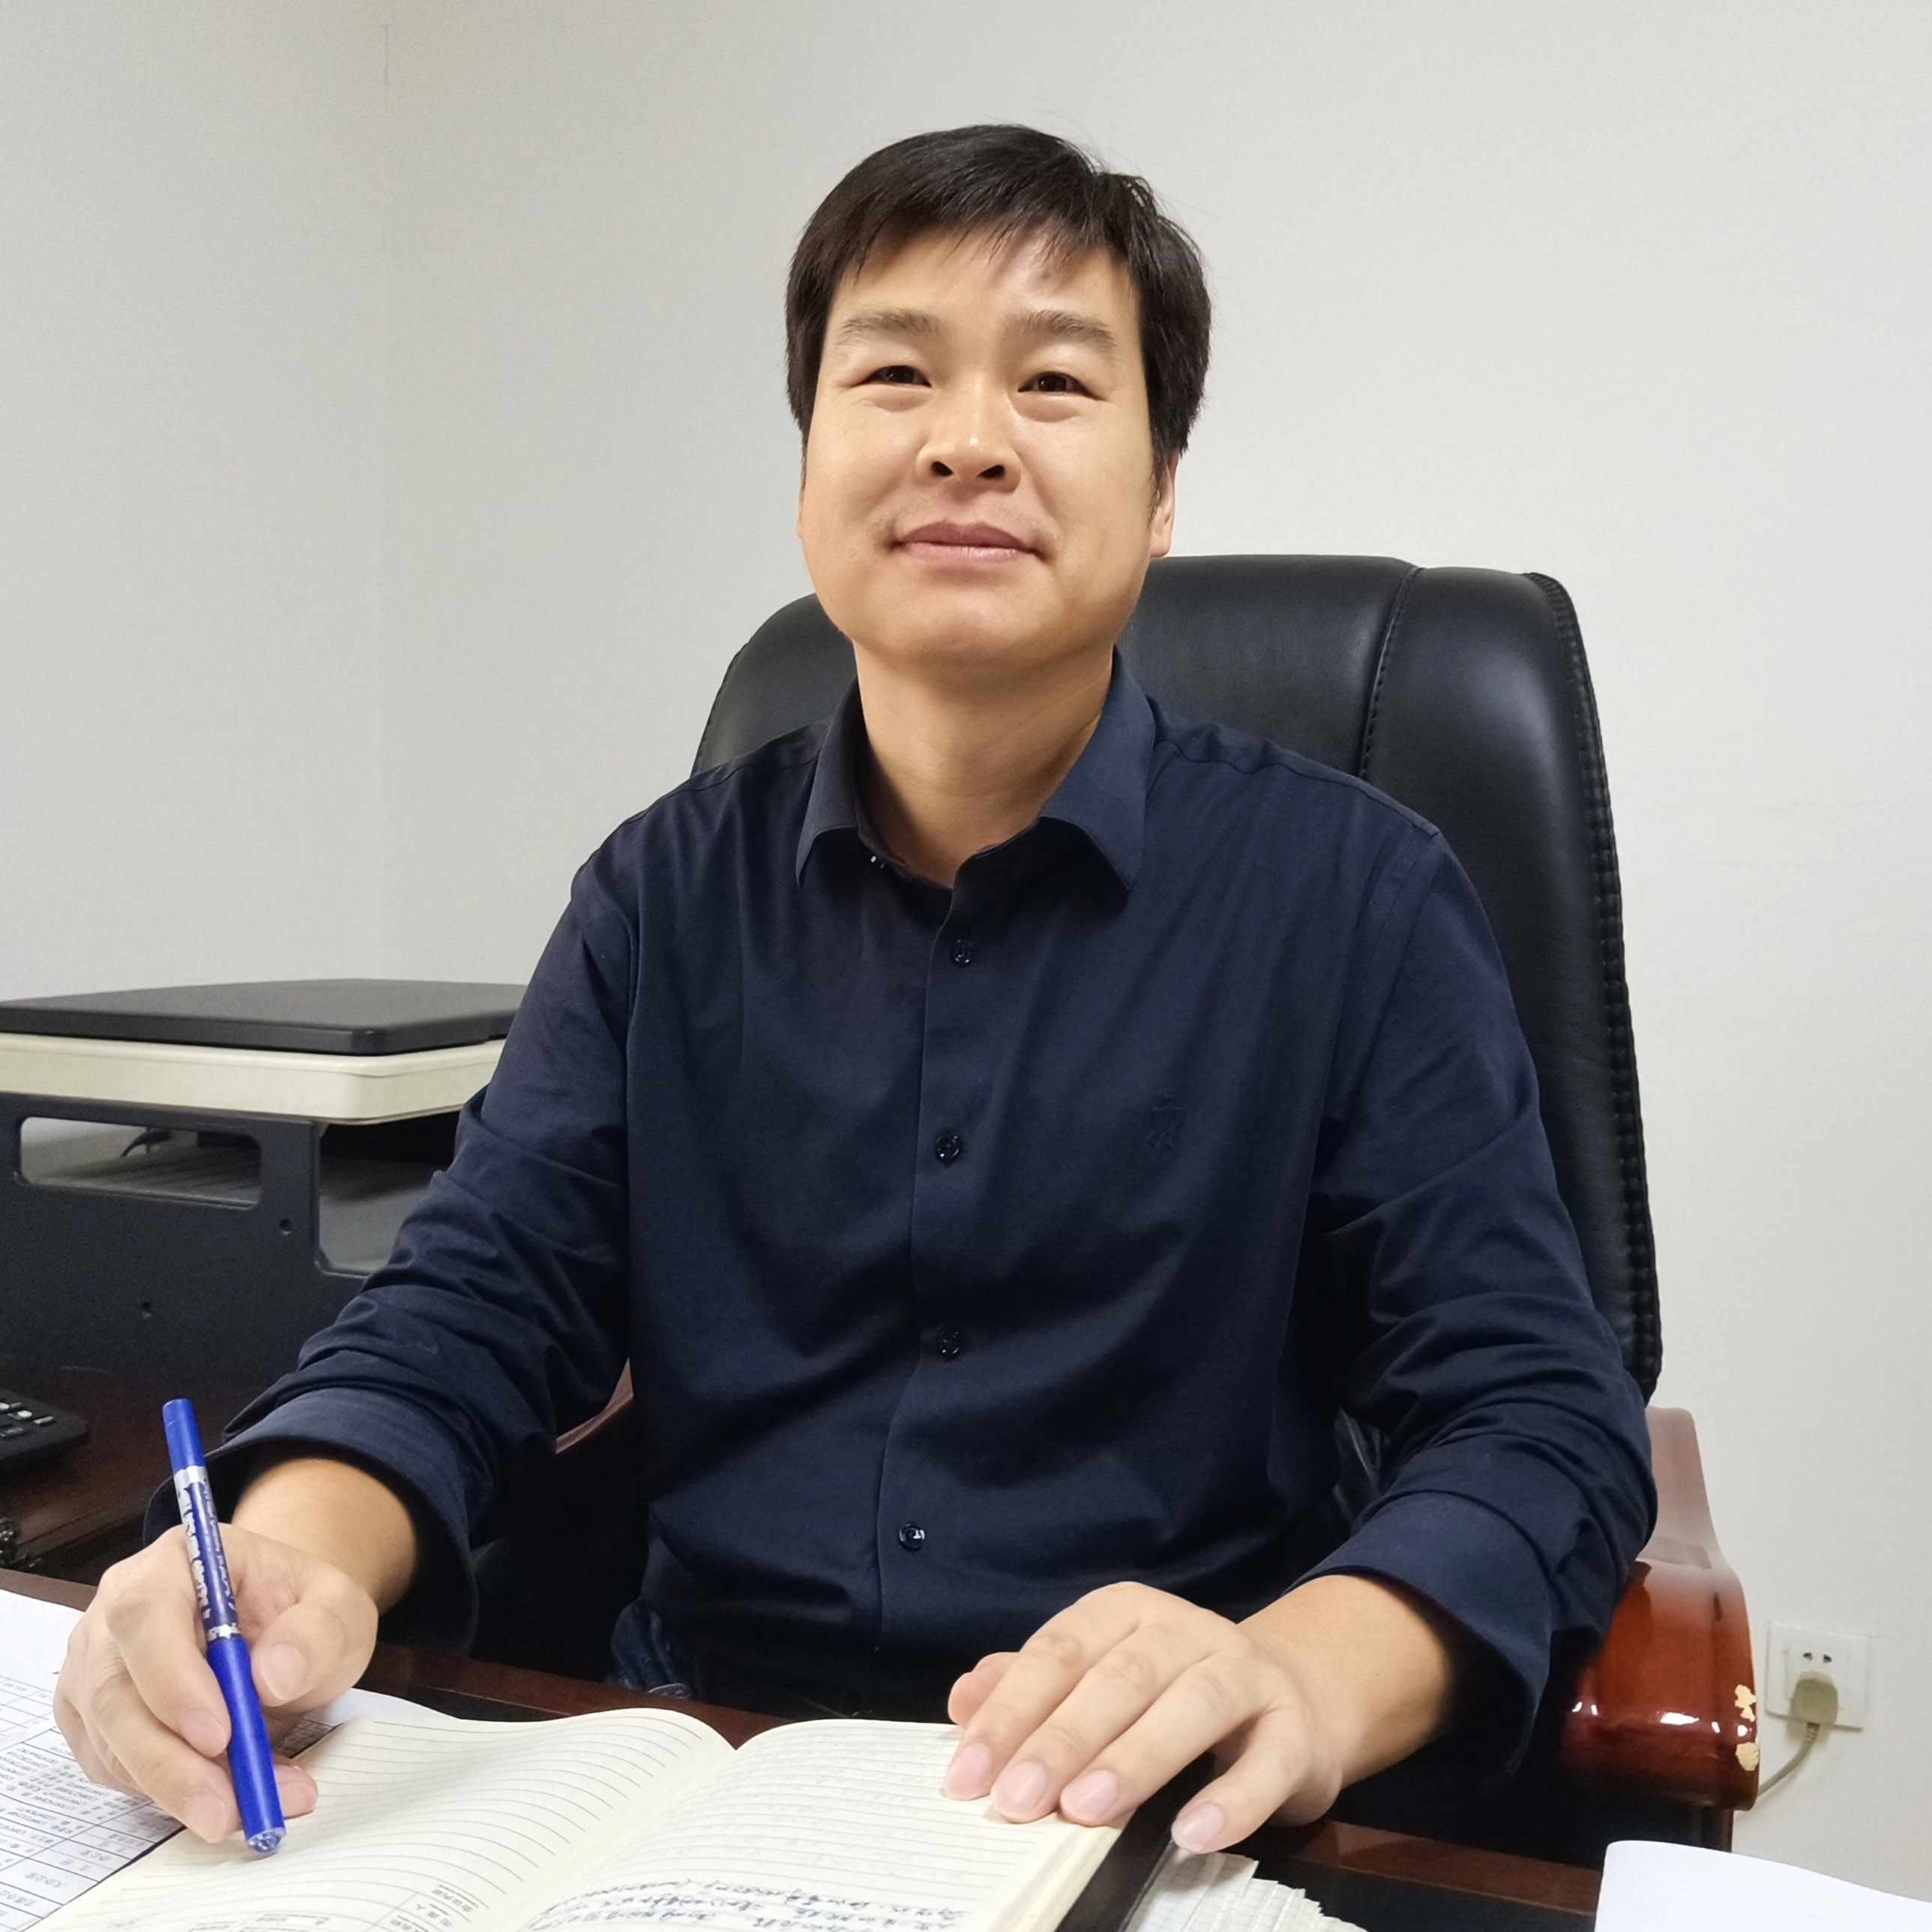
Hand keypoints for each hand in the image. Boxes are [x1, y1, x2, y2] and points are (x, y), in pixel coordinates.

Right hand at [53, 1523, 379, 1841]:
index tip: (219, 1734)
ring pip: (110, 1742)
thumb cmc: (303, 1613)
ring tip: (249, 1807)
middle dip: (168, 1762)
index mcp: (174, 1563)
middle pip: (114, 1693)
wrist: (285, 1631)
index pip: (145, 1614)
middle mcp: (116, 1614)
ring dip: (174, 1788)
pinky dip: (167, 1795)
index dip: (171, 1678)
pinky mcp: (95, 1723)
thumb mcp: (337, 1609)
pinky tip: (225, 1796)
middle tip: (225, 1809)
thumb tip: (273, 1674)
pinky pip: (115, 1770)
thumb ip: (316, 1632)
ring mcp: (97, 1670)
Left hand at [942, 1576, 1459, 1851]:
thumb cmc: (1173, 1694)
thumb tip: (964, 1701)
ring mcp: (1245, 1673)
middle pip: (1119, 1677)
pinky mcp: (1295, 1729)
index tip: (968, 1773)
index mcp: (1126, 1612)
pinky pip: (1266, 1761)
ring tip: (1087, 1809)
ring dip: (1135, 1758)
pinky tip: (1192, 1835)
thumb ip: (1031, 1687)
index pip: (1059, 1652)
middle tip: (1017, 1798)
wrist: (1296, 1699)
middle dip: (1063, 1739)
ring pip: (1190, 1705)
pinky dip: (1231, 1799)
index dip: (1011, 1710)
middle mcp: (1185, 1630)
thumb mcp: (1099, 1678)